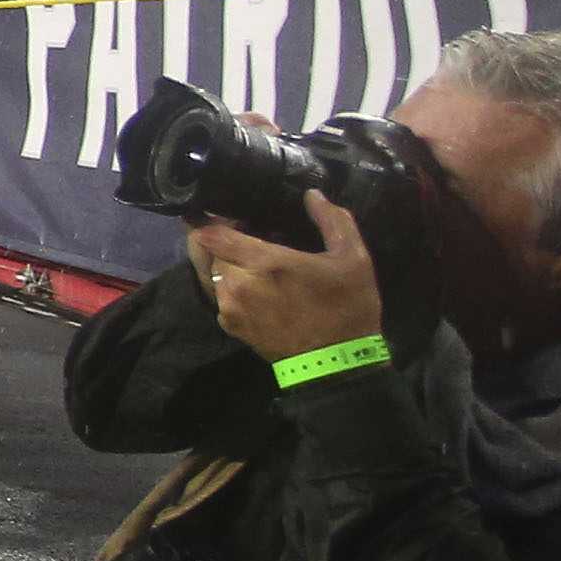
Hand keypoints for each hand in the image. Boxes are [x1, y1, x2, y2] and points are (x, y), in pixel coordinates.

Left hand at [191, 194, 386, 362]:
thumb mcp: (352, 259)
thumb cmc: (347, 308)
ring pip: (211, 274)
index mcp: (264, 264)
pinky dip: (227, 286)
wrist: (337, 366)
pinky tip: (251, 283)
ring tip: (249, 258)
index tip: (227, 211)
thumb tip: (312, 195)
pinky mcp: (231, 328)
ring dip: (224, 263)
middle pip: (207, 252)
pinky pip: (218, 297)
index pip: (211, 234)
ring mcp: (231, 309)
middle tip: (243, 232)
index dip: (211, 219)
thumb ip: (333, 221)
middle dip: (219, 240)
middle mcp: (237, 286)